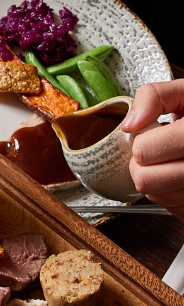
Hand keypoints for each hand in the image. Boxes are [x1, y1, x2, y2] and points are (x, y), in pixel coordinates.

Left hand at [123, 81, 183, 217]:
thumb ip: (154, 97)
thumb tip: (131, 124)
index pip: (145, 151)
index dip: (143, 141)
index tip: (156, 134)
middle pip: (146, 180)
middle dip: (143, 163)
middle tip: (159, 151)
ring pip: (156, 196)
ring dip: (157, 179)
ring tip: (175, 160)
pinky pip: (173, 208)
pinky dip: (172, 192)